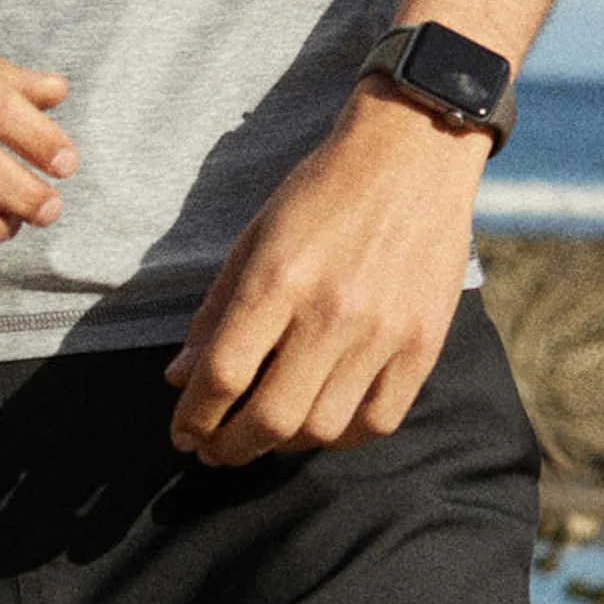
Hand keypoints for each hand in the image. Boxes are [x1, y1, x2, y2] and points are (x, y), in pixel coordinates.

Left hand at [164, 81, 490, 464]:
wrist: (414, 151)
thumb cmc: (323, 192)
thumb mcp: (254, 239)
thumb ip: (215, 313)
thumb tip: (180, 378)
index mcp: (279, 280)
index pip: (223, 374)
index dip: (194, 417)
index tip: (183, 434)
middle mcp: (332, 312)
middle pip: (270, 417)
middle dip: (230, 448)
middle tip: (213, 452)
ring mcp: (383, 332)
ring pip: (322, 428)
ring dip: (281, 446)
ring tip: (263, 437)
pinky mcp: (424, 343)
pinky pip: (378, 421)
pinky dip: (342, 438)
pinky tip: (320, 427)